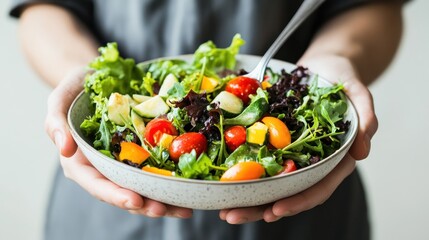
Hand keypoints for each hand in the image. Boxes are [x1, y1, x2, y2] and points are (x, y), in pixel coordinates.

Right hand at [44, 67, 192, 217]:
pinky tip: (190, 188)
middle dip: (144, 205)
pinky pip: (157, 171)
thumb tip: (63, 149)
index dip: (115, 195)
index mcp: (82, 162)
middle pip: (124, 193)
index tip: (134, 200)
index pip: (96, 185)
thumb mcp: (60, 99)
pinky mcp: (143, 155)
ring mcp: (125, 163)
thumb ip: (55, 122)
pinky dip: (172, 182)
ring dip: (163, 202)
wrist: (98, 79)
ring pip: (144, 188)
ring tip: (184, 209)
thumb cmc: (76, 90)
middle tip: (164, 209)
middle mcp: (104, 168)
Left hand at [219, 55, 377, 223]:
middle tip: (232, 216)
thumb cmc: (342, 78)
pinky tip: (224, 183)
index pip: (318, 187)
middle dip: (261, 207)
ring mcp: (292, 154)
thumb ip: (366, 117)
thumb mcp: (357, 92)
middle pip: (288, 192)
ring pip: (270, 183)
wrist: (322, 65)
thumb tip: (363, 151)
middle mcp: (311, 161)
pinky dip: (243, 174)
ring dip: (247, 199)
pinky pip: (258, 161)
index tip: (275, 210)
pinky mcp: (275, 143)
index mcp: (334, 158)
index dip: (298, 201)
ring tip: (223, 209)